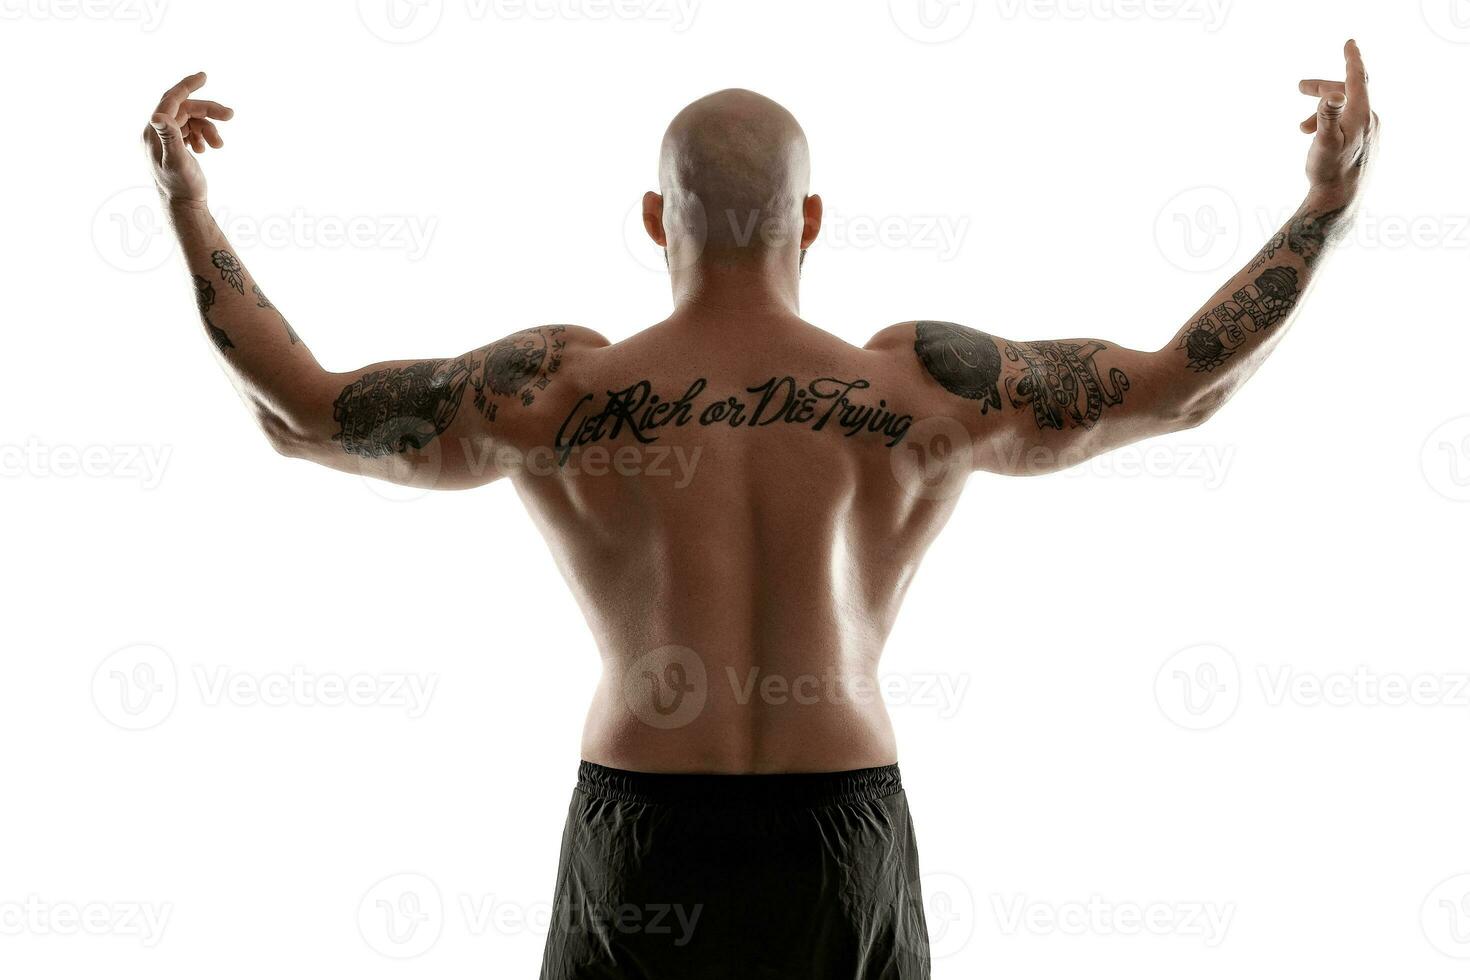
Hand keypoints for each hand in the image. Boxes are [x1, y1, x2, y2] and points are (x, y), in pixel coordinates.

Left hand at [142, 72, 233, 206]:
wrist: (183, 207)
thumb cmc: (181, 187)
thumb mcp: (177, 161)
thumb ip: (169, 137)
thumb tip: (157, 115)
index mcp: (154, 131)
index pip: (171, 100)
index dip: (187, 86)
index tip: (205, 76)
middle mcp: (156, 131)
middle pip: (185, 109)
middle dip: (208, 112)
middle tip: (231, 116)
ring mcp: (165, 138)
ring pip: (191, 120)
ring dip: (208, 128)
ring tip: (219, 145)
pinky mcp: (174, 145)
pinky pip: (191, 130)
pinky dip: (203, 135)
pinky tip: (208, 148)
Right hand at [1297, 39, 1377, 205]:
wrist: (1341, 200)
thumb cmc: (1329, 171)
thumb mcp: (1324, 140)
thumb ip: (1327, 114)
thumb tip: (1335, 93)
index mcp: (1361, 113)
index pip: (1358, 78)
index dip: (1352, 59)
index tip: (1349, 43)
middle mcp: (1370, 119)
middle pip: (1347, 92)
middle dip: (1322, 89)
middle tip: (1299, 87)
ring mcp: (1370, 132)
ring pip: (1345, 109)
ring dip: (1320, 111)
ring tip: (1300, 128)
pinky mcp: (1366, 143)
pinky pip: (1348, 122)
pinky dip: (1330, 122)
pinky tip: (1317, 138)